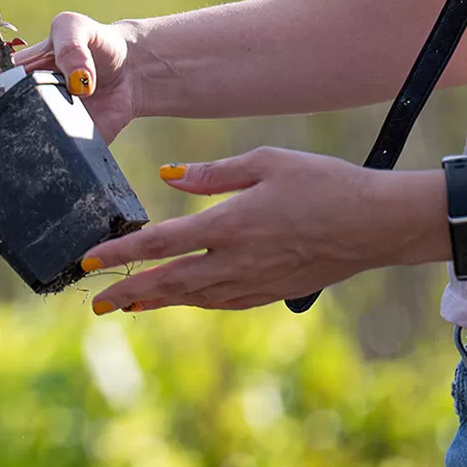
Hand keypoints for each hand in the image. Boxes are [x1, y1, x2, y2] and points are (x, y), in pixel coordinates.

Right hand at [0, 13, 138, 220]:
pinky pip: (37, 177)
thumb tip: (78, 80)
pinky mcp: (59, 152)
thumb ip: (72, 44)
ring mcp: (33, 136)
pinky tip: (20, 216)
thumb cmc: (95, 43)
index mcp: (1, 83)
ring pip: (0, 167)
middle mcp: (10, 114)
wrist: (132, 70)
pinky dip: (26, 196)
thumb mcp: (77, 29)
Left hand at [81, 147, 448, 312]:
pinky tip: (181, 301)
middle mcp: (236, 260)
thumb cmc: (323, 183)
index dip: (120, 254)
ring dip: (156, 301)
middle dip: (127, 292)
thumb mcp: (265, 162)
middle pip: (168, 282)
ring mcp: (255, 281)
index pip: (159, 243)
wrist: (378, 224)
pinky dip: (194, 303)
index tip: (88, 261)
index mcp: (228, 225)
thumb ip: (211, 174)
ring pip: (193, 297)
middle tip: (95, 302)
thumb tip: (167, 176)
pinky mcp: (273, 292)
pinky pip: (222, 303)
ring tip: (127, 304)